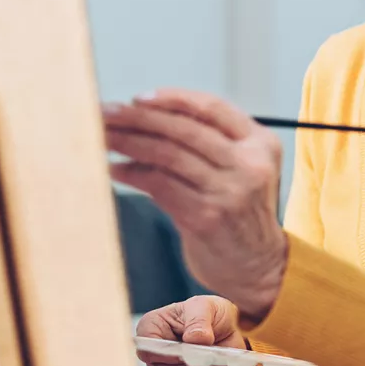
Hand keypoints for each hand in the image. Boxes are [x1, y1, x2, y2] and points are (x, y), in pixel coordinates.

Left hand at [103, 89, 287, 320]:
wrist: (257, 266)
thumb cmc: (238, 213)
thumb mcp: (240, 170)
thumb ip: (208, 143)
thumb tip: (142, 116)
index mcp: (261, 143)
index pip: (212, 108)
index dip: (172, 99)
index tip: (137, 99)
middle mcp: (250, 164)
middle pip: (185, 128)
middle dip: (139, 118)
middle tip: (105, 113)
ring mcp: (229, 191)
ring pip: (168, 154)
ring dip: (129, 143)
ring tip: (103, 138)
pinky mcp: (207, 216)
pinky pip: (160, 185)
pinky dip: (133, 174)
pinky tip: (115, 170)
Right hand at [136, 296, 245, 365]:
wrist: (227, 325)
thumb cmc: (209, 312)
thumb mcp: (205, 307)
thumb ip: (198, 321)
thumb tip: (194, 338)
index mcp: (152, 328)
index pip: (146, 348)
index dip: (165, 355)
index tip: (185, 353)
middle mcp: (156, 353)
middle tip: (210, 361)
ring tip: (222, 362)